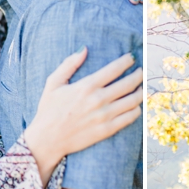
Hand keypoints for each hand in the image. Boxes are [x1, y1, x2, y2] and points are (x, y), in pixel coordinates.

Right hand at [25, 47, 142, 175]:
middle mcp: (98, 100)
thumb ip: (69, 64)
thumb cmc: (48, 110)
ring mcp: (104, 116)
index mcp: (86, 86)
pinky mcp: (107, 130)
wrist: (46, 140)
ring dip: (141, 91)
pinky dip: (136, 110)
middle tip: (141, 71)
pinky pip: (130, 118)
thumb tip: (84, 48)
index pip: (114, 69)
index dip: (127, 61)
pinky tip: (136, 106)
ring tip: (141, 87)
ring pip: (133, 100)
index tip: (132, 57)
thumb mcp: (53, 83)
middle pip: (128, 83)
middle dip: (138, 74)